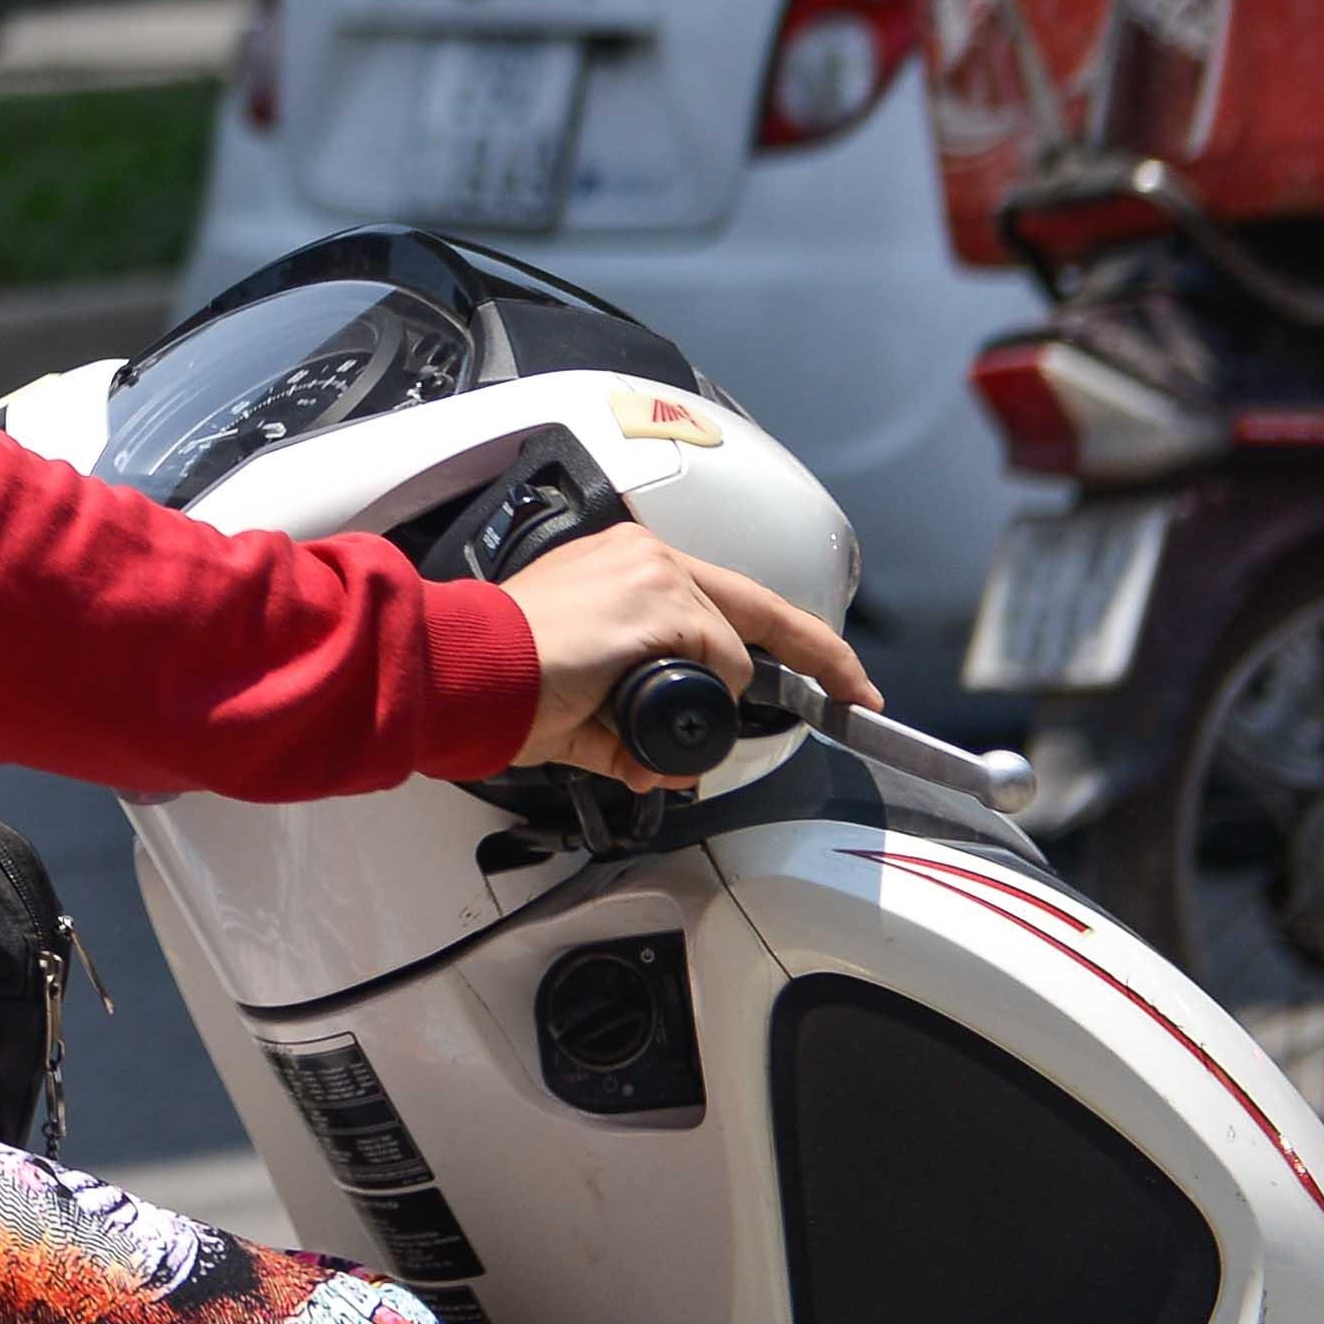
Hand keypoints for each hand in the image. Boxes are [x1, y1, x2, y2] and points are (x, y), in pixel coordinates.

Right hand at [501, 524, 880, 788]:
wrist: (466, 669)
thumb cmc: (502, 679)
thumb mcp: (581, 702)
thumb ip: (631, 726)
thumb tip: (662, 767)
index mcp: (621, 567)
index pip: (724, 599)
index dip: (791, 639)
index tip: (838, 674)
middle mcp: (644, 555)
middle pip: (751, 609)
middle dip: (815, 654)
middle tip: (856, 693)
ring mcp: (655, 573)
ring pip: (728, 646)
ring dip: (705, 693)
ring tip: (633, 709)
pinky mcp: (661, 600)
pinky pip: (717, 663)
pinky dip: (698, 694)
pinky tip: (640, 696)